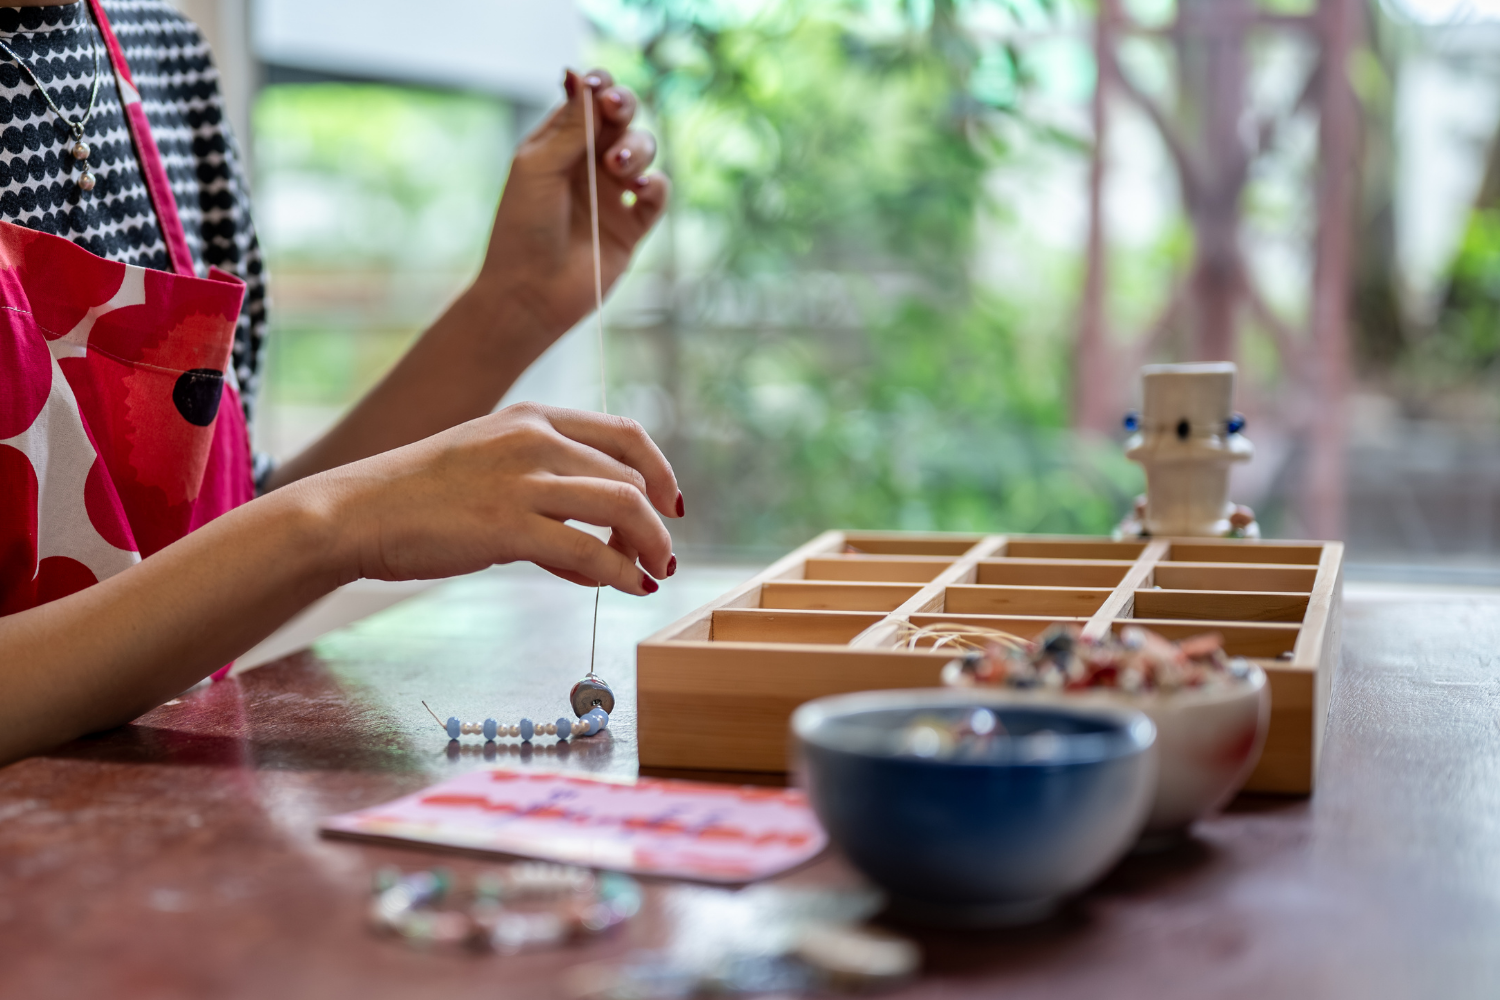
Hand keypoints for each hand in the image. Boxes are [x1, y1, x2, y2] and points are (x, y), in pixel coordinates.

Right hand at [321, 403, 680, 594]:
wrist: (356, 513)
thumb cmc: (419, 499)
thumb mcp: (489, 471)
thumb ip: (546, 500)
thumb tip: (596, 556)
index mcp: (533, 417)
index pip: (625, 434)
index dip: (659, 471)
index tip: (670, 505)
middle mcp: (535, 438)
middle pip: (631, 476)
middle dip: (657, 522)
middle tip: (661, 555)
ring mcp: (522, 480)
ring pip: (622, 507)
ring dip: (649, 545)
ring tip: (653, 573)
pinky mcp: (508, 525)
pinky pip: (589, 550)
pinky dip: (621, 572)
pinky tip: (630, 587)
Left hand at [475, 68, 668, 343]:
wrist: (531, 293)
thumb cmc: (523, 228)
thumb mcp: (538, 167)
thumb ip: (569, 126)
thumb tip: (582, 76)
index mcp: (558, 145)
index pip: (587, 102)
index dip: (599, 87)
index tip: (600, 87)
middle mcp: (588, 165)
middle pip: (621, 119)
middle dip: (624, 107)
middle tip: (616, 109)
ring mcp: (613, 195)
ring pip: (643, 151)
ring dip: (636, 150)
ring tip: (617, 168)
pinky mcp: (632, 227)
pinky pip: (658, 196)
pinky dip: (656, 186)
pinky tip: (640, 192)